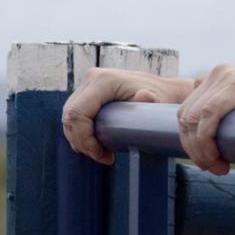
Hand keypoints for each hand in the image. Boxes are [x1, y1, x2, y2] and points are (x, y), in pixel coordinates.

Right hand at [62, 68, 193, 164]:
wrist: (164, 91)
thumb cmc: (161, 99)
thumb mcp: (157, 102)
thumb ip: (149, 102)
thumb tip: (144, 96)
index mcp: (104, 80)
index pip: (77, 114)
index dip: (84, 139)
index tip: (102, 154)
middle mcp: (92, 78)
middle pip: (70, 117)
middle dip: (82, 142)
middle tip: (103, 156)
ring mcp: (88, 83)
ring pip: (70, 117)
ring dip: (80, 139)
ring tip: (102, 152)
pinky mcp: (88, 91)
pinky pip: (75, 115)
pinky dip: (81, 132)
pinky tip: (97, 143)